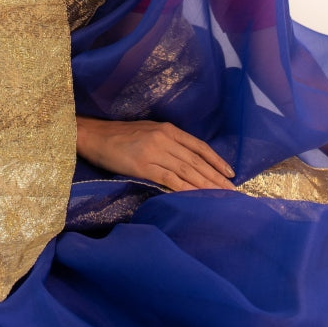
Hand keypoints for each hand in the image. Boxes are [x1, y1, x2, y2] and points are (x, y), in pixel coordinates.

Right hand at [76, 117, 236, 191]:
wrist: (96, 136)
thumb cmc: (121, 135)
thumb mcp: (149, 132)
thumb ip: (168, 142)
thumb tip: (187, 159)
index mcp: (168, 129)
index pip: (199, 146)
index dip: (216, 160)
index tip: (230, 173)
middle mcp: (165, 138)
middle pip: (196, 160)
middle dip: (215, 177)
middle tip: (232, 191)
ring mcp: (155, 152)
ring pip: (186, 171)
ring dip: (205, 185)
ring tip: (220, 196)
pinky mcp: (143, 166)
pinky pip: (169, 179)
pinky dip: (185, 189)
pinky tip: (196, 197)